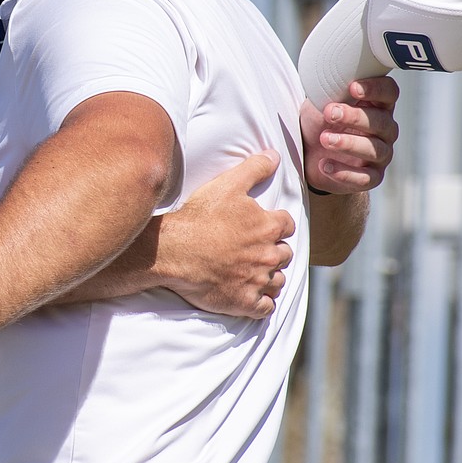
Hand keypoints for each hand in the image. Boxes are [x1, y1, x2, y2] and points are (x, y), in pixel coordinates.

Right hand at [158, 151, 294, 317]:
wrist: (174, 251)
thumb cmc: (200, 217)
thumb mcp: (227, 184)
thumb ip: (254, 169)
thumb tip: (274, 155)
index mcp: (268, 226)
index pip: (287, 225)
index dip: (276, 225)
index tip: (265, 227)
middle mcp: (268, 255)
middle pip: (285, 255)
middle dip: (274, 251)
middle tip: (257, 250)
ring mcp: (258, 281)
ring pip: (278, 281)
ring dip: (270, 277)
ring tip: (255, 273)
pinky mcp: (245, 302)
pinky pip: (266, 307)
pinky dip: (262, 303)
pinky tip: (252, 296)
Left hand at [301, 76, 398, 194]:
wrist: (310, 154)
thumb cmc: (320, 121)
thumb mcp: (322, 101)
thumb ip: (331, 92)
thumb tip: (333, 83)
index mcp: (377, 104)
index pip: (389, 93)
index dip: (375, 89)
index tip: (353, 88)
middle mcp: (385, 129)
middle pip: (380, 121)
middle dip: (355, 117)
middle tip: (330, 113)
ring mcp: (380, 154)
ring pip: (375, 149)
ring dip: (348, 143)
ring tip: (324, 139)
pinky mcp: (371, 178)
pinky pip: (365, 178)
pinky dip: (345, 173)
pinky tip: (325, 165)